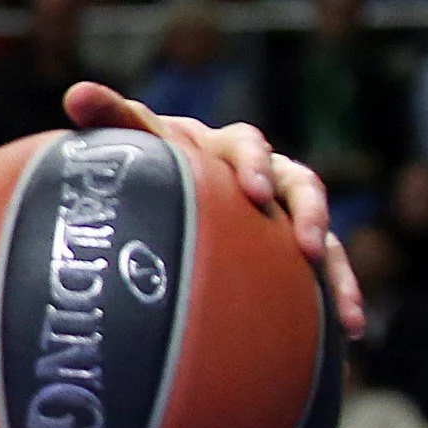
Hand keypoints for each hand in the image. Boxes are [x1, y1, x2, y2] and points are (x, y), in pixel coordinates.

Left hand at [63, 84, 361, 334]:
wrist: (161, 186)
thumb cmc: (147, 158)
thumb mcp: (132, 138)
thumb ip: (112, 115)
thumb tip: (78, 93)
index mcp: (227, 147)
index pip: (248, 146)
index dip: (252, 165)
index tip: (250, 190)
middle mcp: (265, 175)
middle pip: (300, 185)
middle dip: (308, 214)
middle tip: (306, 244)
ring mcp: (283, 213)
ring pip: (322, 235)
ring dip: (337, 270)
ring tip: (346, 311)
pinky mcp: (291, 250)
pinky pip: (323, 271)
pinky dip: (338, 297)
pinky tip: (348, 333)